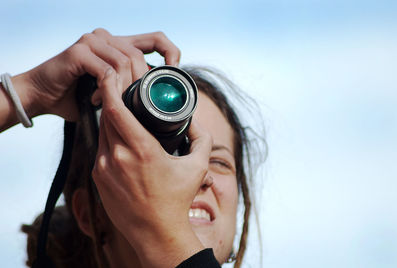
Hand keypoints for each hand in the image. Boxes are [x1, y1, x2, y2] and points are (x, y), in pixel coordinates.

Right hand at [13, 29, 180, 120]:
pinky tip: (97, 101)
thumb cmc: (76, 96)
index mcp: (119, 44)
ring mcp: (93, 41)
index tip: (175, 73)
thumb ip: (130, 89)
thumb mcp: (111, 92)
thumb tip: (156, 100)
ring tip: (113, 104)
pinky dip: (106, 89)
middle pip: (139, 55)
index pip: (156, 39)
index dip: (171, 52)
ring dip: (124, 88)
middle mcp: (107, 37)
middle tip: (134, 103)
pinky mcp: (80, 50)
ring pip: (125, 62)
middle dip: (141, 83)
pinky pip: (106, 70)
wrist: (40, 96)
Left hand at [91, 70, 211, 266]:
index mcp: (141, 149)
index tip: (112, 72)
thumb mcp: (197, 166)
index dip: (111, 85)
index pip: (115, 108)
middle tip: (121, 87)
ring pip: (101, 132)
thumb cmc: (177, 200)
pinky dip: (108, 138)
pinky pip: (99, 149)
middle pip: (106, 115)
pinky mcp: (97, 178)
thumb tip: (195, 122)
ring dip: (110, 119)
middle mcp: (117, 157)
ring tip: (122, 111)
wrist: (156, 233)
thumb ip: (201, 139)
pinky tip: (120, 138)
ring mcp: (103, 168)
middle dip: (111, 97)